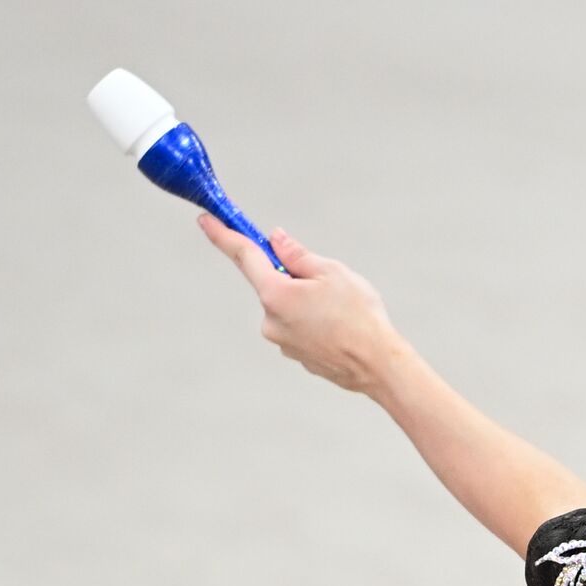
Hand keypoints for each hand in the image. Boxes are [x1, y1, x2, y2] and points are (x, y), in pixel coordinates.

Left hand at [198, 214, 406, 394]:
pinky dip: (316, 323)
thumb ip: (298, 255)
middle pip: (273, 285)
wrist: (378, 365)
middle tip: (329, 284)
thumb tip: (276, 241)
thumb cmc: (359, 317)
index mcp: (276, 294)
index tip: (206, 220)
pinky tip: (340, 328)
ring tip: (342, 312)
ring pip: (289, 308)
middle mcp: (270, 320)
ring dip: (308, 303)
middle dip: (295, 278)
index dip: (223, 235)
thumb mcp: (332, 272)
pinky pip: (300, 328)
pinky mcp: (297, 355)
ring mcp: (282, 341)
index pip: (244, 256)